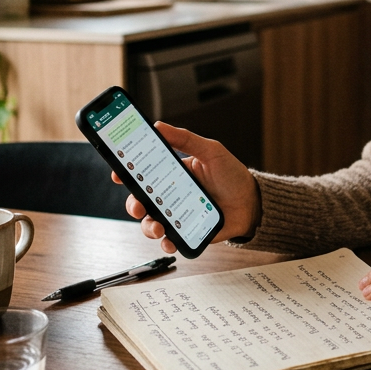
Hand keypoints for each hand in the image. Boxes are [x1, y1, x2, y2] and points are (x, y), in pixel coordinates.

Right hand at [111, 121, 260, 253]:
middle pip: (141, 200)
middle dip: (133, 204)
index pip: (142, 172)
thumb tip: (159, 126)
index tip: (118, 173)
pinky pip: (169, 240)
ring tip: (158, 226)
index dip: (126, 172)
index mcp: (172, 173)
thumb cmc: (232, 175)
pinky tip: (169, 242)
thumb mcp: (211, 151)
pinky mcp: (186, 232)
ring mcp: (177, 214)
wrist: (252, 203)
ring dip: (148, 226)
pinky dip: (165, 243)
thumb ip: (186, 139)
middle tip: (138, 205)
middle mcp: (170, 194)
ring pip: (151, 222)